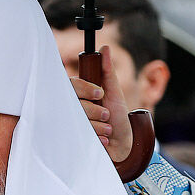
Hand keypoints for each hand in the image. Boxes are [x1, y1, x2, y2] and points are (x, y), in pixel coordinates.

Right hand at [70, 45, 132, 161]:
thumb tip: (105, 48)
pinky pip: (80, 135)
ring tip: (107, 129)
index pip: (72, 85)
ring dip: (98, 125)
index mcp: (80, 95)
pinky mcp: (74, 139)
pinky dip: (97, 137)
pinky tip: (104, 139)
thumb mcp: (115, 93)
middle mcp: (73, 108)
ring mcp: (72, 124)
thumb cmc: (118, 119)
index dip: (85, 88)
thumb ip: (107, 72)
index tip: (100, 93)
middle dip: (94, 110)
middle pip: (74, 103)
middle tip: (106, 115)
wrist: (123, 145)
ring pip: (78, 120)